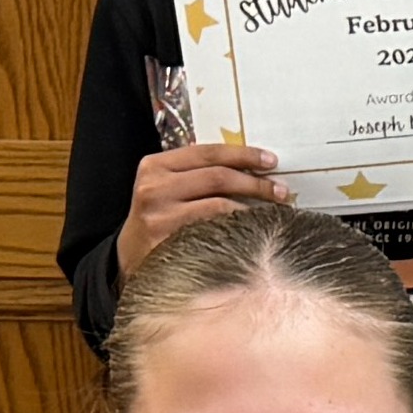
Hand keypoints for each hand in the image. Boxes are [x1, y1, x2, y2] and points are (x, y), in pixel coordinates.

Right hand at [115, 137, 290, 279]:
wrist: (131, 258)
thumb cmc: (159, 219)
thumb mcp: (167, 188)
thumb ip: (196, 174)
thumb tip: (251, 165)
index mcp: (155, 166)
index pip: (207, 153)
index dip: (243, 155)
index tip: (271, 161)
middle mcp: (154, 188)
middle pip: (217, 177)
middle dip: (255, 183)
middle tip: (281, 191)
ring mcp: (160, 217)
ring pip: (219, 206)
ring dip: (253, 209)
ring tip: (274, 212)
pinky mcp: (168, 243)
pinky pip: (215, 233)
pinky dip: (239, 230)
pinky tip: (255, 231)